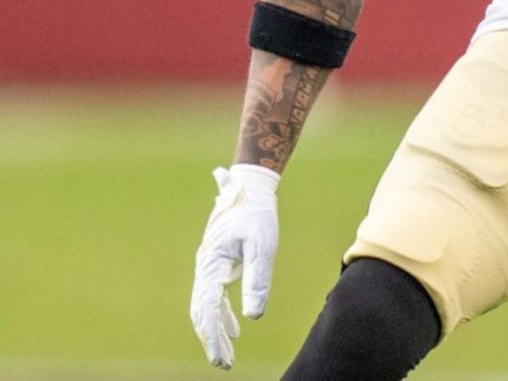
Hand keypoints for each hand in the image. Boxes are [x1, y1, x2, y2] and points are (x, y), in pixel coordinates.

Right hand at [190, 164, 280, 368]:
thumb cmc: (257, 213)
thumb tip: (254, 316)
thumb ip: (257, 278)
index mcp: (211, 264)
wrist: (250, 186)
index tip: (223, 359)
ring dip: (216, 330)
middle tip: (225, 364)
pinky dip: (221, 315)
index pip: (207, 309)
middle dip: (212, 339)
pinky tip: (235, 330)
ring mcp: (209, 266)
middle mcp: (205, 268)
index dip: (214, 336)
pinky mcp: (218, 263)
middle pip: (202, 312)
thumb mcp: (262, 245)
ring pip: (206, 306)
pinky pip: (214, 296)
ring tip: (227, 357)